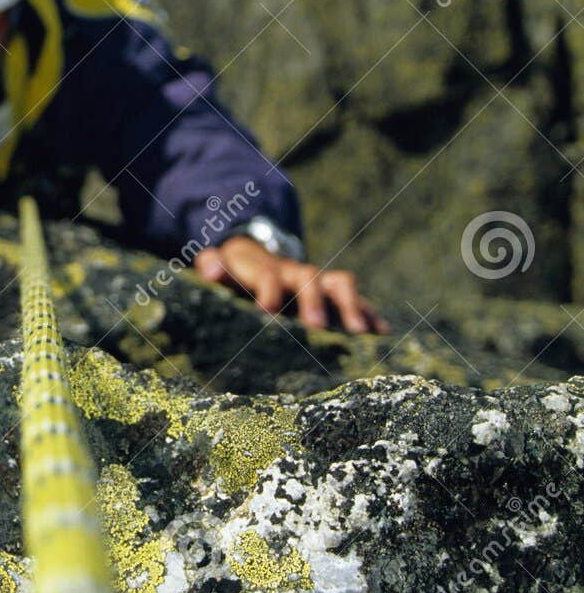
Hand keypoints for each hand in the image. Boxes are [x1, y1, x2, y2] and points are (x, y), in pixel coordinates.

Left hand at [192, 235, 389, 333]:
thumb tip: (210, 270)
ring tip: (360, 332)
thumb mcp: (219, 267)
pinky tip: (382, 334)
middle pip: (309, 278)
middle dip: (314, 300)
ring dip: (351, 305)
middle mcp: (296, 273)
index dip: (267, 291)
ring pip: (340, 284)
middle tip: (316, 326)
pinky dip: (370, 314)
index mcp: (265, 269)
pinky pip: (357, 300)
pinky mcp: (335, 295)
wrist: (258, 259)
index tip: (265, 312)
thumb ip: (211, 265)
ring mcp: (319, 282)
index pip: (267, 275)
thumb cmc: (236, 274)